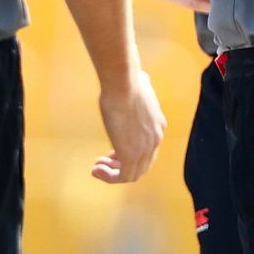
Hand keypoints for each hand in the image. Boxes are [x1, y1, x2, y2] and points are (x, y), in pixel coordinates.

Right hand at [92, 68, 165, 183]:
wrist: (123, 86)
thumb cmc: (127, 82)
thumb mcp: (141, 84)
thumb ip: (142, 85)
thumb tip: (141, 76)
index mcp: (158, 126)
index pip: (148, 150)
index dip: (130, 153)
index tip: (113, 151)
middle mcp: (155, 140)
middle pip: (142, 164)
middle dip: (122, 165)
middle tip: (104, 161)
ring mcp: (145, 149)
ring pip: (132, 174)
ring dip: (113, 173)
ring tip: (97, 167)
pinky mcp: (131, 155)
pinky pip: (122, 177)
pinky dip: (109, 177)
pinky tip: (95, 170)